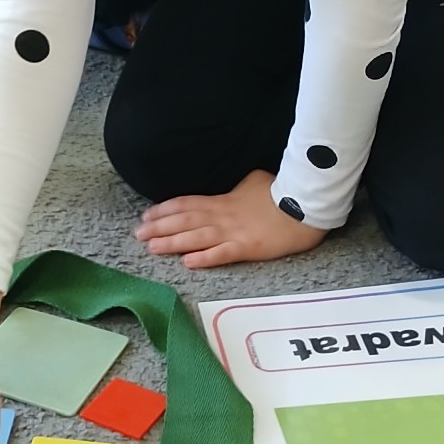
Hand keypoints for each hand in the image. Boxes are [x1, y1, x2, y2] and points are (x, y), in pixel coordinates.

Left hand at [134, 169, 327, 269]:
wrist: (306, 204)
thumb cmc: (282, 192)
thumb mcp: (255, 180)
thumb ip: (238, 187)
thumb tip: (233, 188)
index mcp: (224, 200)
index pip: (187, 203)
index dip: (164, 210)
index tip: (146, 215)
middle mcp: (224, 216)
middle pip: (185, 220)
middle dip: (159, 228)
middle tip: (137, 234)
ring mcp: (236, 232)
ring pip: (198, 237)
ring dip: (173, 242)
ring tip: (151, 247)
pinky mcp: (250, 247)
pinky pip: (223, 253)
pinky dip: (205, 257)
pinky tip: (188, 262)